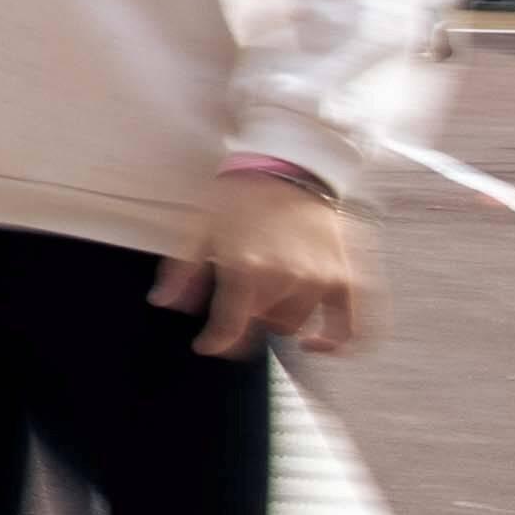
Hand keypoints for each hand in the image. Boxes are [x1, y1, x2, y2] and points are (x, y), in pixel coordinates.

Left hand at [153, 164, 364, 356]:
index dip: (215, 342)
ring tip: (268, 296)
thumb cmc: (239, 196)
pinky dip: (335, 343)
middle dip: (246, 318)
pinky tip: (317, 344)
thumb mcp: (199, 227)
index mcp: (245, 269)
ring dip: (277, 318)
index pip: (230, 328)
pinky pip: (351, 327)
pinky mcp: (345, 277)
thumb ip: (182, 271)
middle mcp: (284, 279)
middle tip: (240, 298)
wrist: (289, 167)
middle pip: (261, 326)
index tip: (207, 346)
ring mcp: (318, 280)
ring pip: (294, 325)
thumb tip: (164, 303)